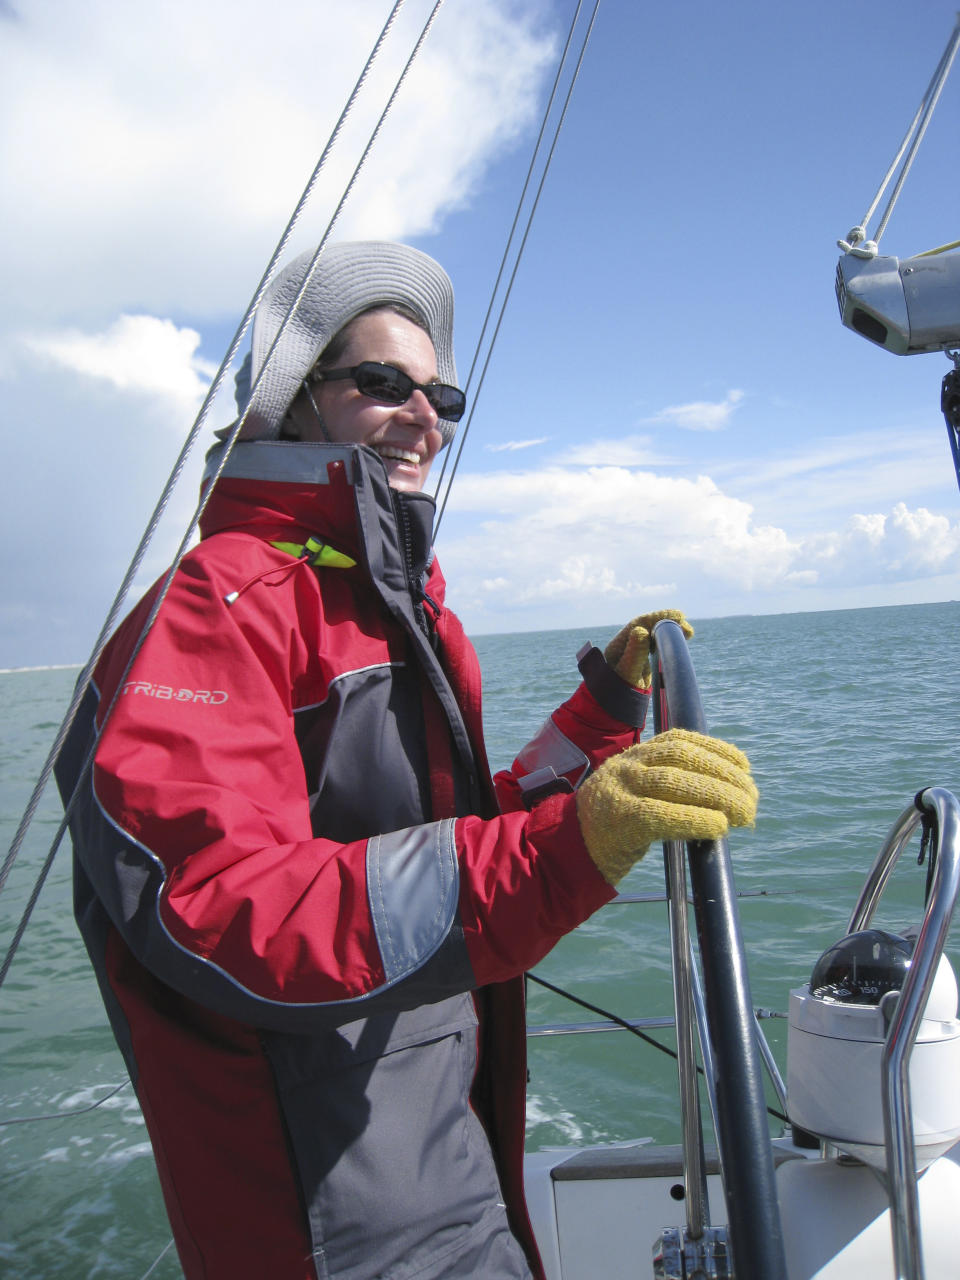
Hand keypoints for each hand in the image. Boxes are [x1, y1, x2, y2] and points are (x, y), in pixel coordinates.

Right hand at [575, 728, 756, 884]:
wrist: (568, 850)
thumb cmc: (614, 826)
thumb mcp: (638, 793)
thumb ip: (672, 787)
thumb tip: (728, 793)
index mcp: (635, 755)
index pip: (681, 740)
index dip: (718, 750)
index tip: (745, 765)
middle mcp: (628, 765)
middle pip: (683, 759)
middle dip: (725, 777)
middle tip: (752, 799)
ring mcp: (621, 789)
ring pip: (675, 782)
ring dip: (719, 796)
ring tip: (744, 812)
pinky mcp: (619, 820)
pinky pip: (661, 815)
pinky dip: (695, 819)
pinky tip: (718, 826)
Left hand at [604, 610, 693, 687]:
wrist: (614, 705)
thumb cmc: (619, 691)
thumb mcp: (628, 672)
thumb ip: (634, 652)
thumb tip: (641, 630)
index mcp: (619, 644)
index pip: (639, 624)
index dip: (658, 617)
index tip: (678, 615)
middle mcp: (625, 644)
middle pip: (647, 626)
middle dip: (667, 622)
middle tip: (687, 627)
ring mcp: (632, 650)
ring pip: (652, 633)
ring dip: (669, 630)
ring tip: (688, 632)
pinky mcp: (640, 658)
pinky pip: (654, 643)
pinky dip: (667, 639)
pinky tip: (678, 640)